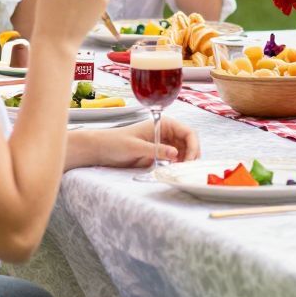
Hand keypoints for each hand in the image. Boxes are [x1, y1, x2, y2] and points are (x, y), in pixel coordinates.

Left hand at [76, 116, 201, 168]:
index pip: (188, 133)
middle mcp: (167, 133)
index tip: (190, 160)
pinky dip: (177, 167)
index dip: (193, 146)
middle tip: (187, 170)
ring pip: (184, 153)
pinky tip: (174, 173)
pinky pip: (174, 160)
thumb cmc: (115, 142)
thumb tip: (176, 154)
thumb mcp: (136, 146)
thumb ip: (156, 149)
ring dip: (185, 163)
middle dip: (192, 156)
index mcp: (164, 124)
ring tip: (181, 173)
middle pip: (189, 144)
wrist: (101, 149)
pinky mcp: (159, 154)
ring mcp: (164, 144)